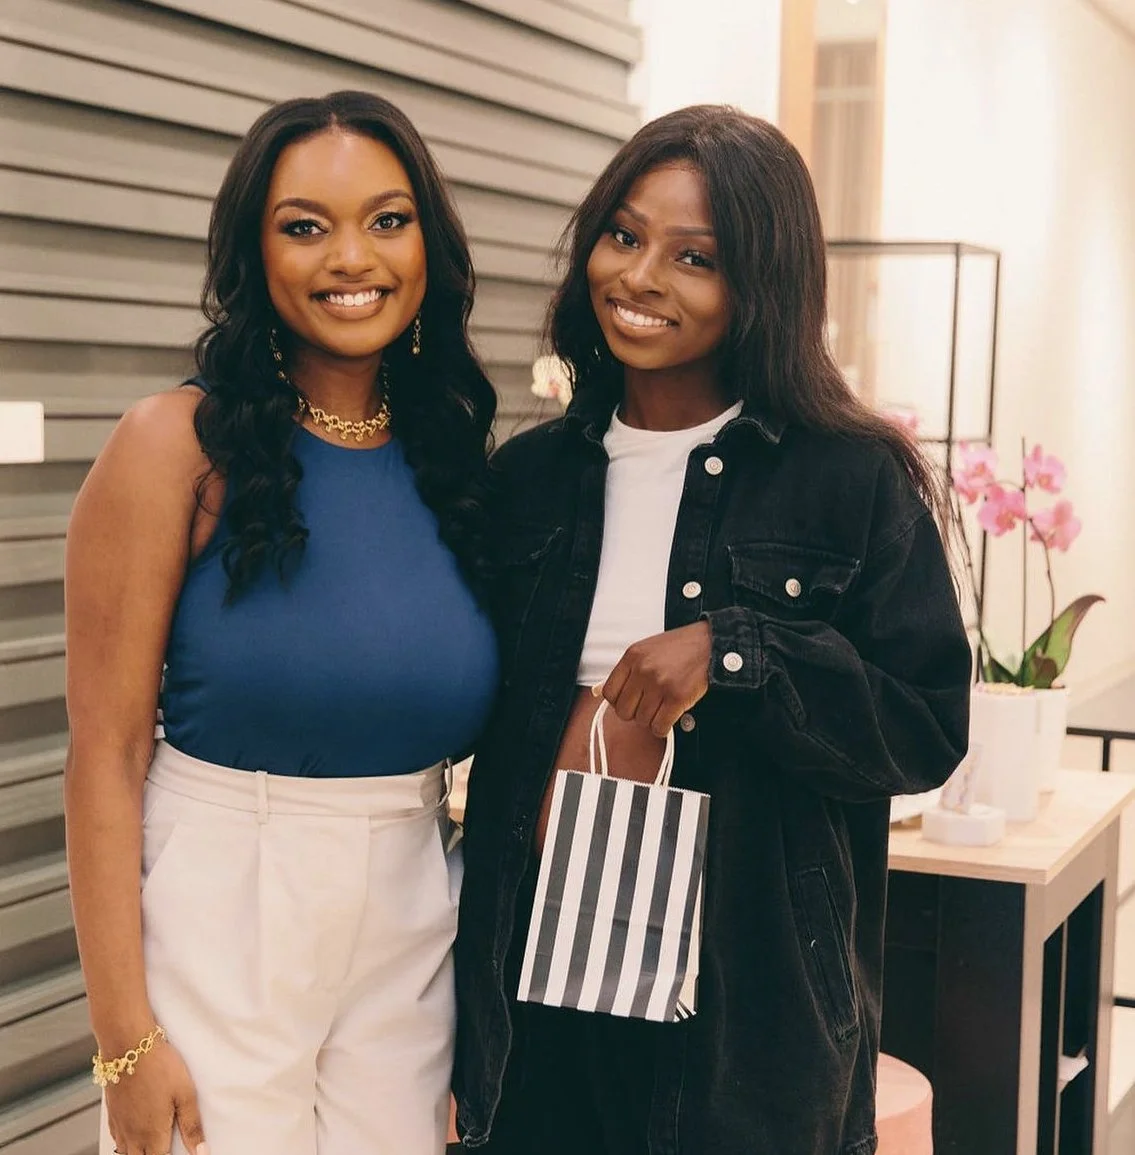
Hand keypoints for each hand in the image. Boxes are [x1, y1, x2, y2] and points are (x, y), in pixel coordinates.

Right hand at [105, 1038, 207, 1154]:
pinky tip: (135, 1136)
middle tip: (166, 1146)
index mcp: (152, 1135)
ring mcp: (119, 1126)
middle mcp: (132, 1135)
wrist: (128, 1046)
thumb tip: (201, 1151)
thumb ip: (192, 1125)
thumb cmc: (160, 1066)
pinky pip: (116, 1139)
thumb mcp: (185, 1094)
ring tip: (152, 1145)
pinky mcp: (112, 1114)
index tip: (181, 1153)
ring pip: (125, 1153)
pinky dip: (125, 1144)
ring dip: (138, 1153)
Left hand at [599, 622, 712, 737]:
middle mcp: (643, 670)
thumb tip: (598, 692)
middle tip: (649, 706)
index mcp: (632, 656)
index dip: (619, 702)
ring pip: (642, 721)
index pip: (609, 693)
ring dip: (652, 719)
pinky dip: (663, 728)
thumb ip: (626, 671)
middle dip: (636, 713)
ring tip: (663, 707)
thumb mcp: (646, 650)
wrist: (709, 644)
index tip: (631, 701)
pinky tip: (670, 716)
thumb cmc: (678, 648)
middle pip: (623, 711)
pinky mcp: (677, 698)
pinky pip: (659, 727)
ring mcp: (660, 684)